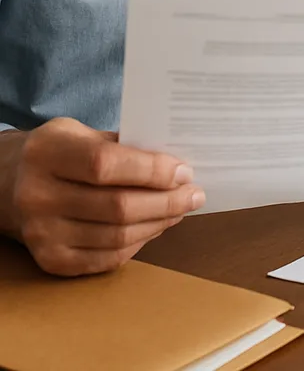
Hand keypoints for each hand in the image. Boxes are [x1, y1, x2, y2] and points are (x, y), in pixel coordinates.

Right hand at [0, 117, 204, 275]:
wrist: (8, 184)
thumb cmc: (59, 152)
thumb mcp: (82, 132)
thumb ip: (123, 145)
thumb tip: (176, 164)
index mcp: (47, 154)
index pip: (106, 165)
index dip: (151, 170)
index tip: (184, 171)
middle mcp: (38, 196)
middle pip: (117, 207)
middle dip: (167, 201)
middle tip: (195, 194)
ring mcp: (41, 233)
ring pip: (117, 237)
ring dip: (159, 223)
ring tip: (181, 209)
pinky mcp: (50, 260)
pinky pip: (107, 258)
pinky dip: (139, 243)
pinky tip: (155, 227)